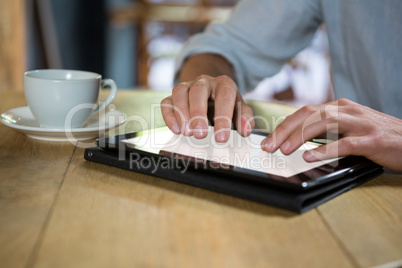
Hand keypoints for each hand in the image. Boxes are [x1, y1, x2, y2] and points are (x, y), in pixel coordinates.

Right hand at [161, 75, 254, 141]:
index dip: (222, 118)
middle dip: (198, 114)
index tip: (222, 137)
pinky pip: (167, 102)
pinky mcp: (173, 96)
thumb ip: (245, 118)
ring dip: (181, 113)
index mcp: (224, 84)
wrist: (212, 93)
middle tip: (200, 134)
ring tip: (187, 133)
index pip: (224, 97)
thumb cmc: (227, 104)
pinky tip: (176, 130)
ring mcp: (187, 86)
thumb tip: (245, 130)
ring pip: (180, 92)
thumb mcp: (240, 109)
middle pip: (198, 91)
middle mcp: (204, 82)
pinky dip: (169, 116)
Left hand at [261, 98, 401, 171]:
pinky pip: (345, 143)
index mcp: (338, 107)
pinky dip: (326, 150)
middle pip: (308, 114)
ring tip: (284, 150)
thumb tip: (296, 142)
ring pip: (324, 123)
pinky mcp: (372, 139)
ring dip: (300, 136)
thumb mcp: (347, 127)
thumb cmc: (376, 135)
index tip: (267, 141)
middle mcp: (346, 110)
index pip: (303, 112)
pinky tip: (310, 157)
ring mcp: (360, 123)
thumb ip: (325, 130)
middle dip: (285, 130)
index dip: (283, 126)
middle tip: (268, 147)